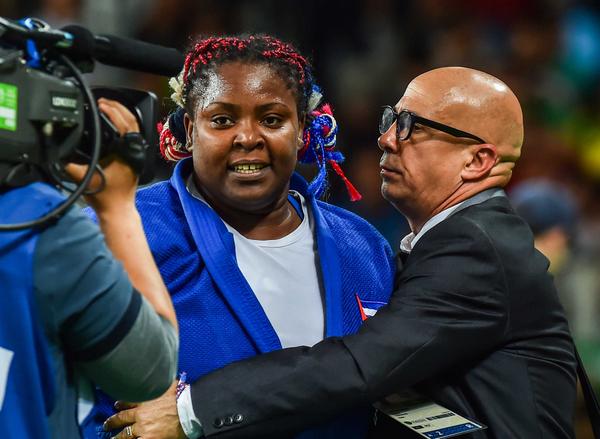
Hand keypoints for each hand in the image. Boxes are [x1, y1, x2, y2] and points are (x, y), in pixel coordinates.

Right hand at [64, 98, 140, 213]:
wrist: (117, 210)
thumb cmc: (104, 196)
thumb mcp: (83, 177)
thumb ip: (68, 163)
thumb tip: (56, 151)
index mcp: (126, 153)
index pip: (124, 124)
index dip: (113, 111)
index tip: (101, 104)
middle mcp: (134, 152)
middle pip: (132, 122)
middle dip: (118, 108)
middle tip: (103, 102)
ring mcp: (137, 155)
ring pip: (134, 128)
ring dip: (123, 115)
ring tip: (108, 107)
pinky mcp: (135, 158)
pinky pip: (133, 136)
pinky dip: (125, 126)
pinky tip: (114, 123)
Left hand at [104, 381, 185, 438]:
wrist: (189, 409)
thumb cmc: (182, 396)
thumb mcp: (169, 384)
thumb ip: (161, 382)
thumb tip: (161, 374)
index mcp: (145, 399)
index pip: (128, 401)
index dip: (121, 403)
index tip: (117, 404)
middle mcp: (141, 413)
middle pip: (122, 418)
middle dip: (113, 421)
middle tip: (107, 424)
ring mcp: (143, 427)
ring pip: (125, 434)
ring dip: (117, 437)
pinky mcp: (148, 438)